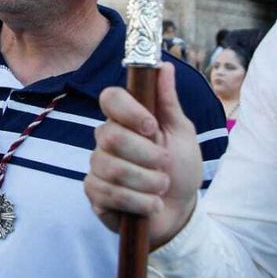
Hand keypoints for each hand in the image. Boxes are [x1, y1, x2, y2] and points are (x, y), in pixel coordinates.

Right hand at [86, 61, 202, 248]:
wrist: (180, 211)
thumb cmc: (181, 169)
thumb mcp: (182, 134)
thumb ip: (169, 102)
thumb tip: (163, 65)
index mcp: (127, 119)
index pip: (110, 98)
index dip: (128, 111)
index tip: (152, 127)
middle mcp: (107, 139)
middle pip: (110, 135)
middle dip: (146, 155)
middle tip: (166, 166)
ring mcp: (98, 165)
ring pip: (111, 167)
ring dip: (146, 182)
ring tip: (161, 188)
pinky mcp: (94, 192)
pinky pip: (106, 192)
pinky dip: (137, 202)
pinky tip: (151, 205)